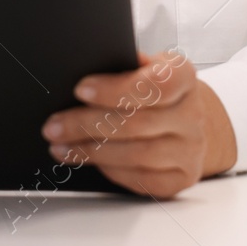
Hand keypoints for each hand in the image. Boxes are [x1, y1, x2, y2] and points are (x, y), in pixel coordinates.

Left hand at [41, 51, 236, 198]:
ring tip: (61, 146)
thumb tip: (80, 67)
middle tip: (54, 126)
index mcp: (184, 76)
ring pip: (136, 155)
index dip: (115, 89)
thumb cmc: (154, 89)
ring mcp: (190, 150)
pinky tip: (87, 160)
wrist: (186, 119)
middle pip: (137, 123)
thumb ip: (122, 66)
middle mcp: (192, 114)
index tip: (80, 89)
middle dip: (87, 125)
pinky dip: (109, 171)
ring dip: (92, 152)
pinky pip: (141, 179)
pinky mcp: (181, 178)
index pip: (156, 84)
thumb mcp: (145, 66)